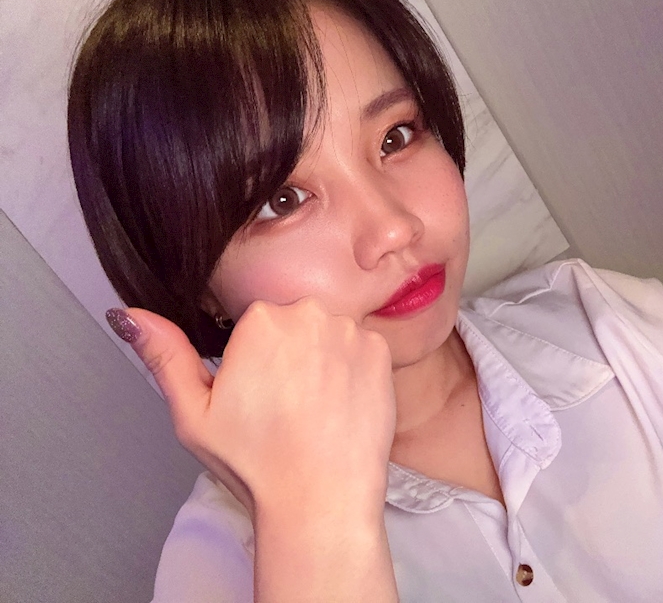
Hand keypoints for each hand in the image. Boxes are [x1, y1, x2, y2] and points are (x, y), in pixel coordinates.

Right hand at [113, 297, 396, 520]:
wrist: (321, 499)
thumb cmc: (256, 462)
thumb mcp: (193, 412)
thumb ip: (165, 355)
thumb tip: (130, 316)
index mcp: (263, 320)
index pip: (256, 322)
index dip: (254, 359)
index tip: (257, 392)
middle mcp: (311, 314)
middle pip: (294, 324)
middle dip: (288, 354)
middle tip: (283, 404)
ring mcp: (352, 333)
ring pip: (329, 335)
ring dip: (322, 360)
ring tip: (312, 408)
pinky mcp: (381, 354)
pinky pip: (361, 350)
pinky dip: (352, 372)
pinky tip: (339, 406)